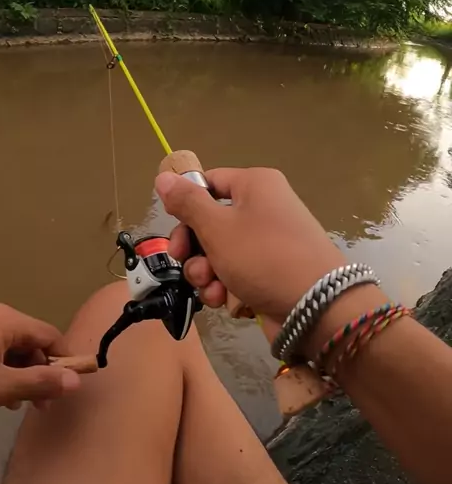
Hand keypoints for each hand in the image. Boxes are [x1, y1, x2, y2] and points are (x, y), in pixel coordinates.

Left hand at [0, 304, 80, 414]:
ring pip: (12, 348)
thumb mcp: (0, 387)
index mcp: (7, 319)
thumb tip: (77, 381)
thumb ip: (39, 383)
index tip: (67, 389)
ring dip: (21, 375)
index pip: (51, 336)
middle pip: (31, 343)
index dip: (63, 361)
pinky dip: (2, 369)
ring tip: (18, 404)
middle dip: (40, 373)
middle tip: (41, 405)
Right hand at [155, 167, 346, 335]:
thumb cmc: (263, 257)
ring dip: (207, 273)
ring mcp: (269, 242)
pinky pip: (238, 273)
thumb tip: (164, 176)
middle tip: (184, 262)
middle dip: (194, 248)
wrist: (317, 307)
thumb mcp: (217, 227)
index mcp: (255, 185)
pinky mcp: (272, 272)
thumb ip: (187, 203)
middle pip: (211, 221)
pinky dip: (227, 286)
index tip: (172, 226)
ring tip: (212, 288)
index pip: (209, 182)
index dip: (186, 204)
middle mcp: (264, 208)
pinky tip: (226, 301)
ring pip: (221, 252)